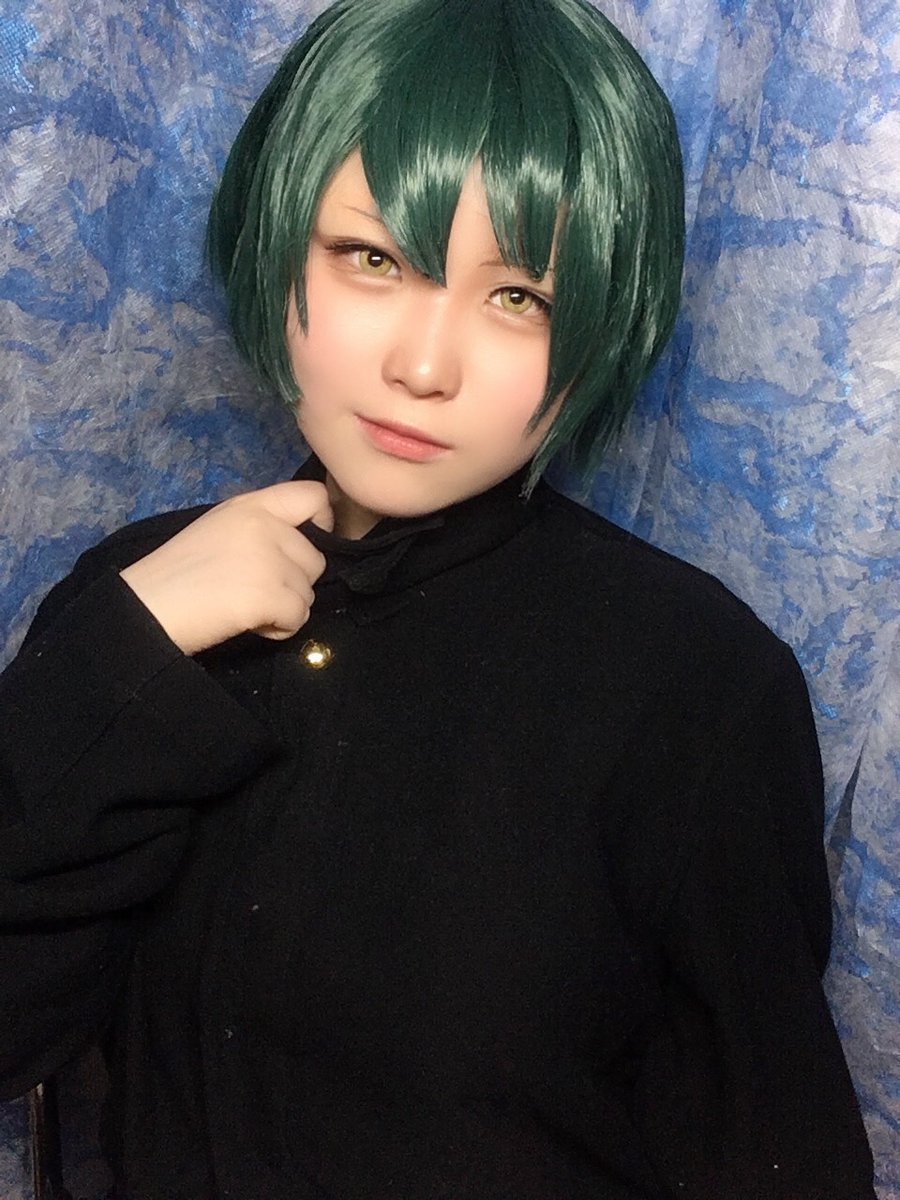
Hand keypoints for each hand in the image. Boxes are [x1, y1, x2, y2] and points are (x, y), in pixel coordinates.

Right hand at [119, 481, 332, 654]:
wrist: (144, 609)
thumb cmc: (174, 575)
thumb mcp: (218, 530)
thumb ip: (259, 529)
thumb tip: (295, 549)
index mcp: (250, 505)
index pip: (313, 496)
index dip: (321, 523)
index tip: (305, 545)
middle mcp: (265, 526)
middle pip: (315, 558)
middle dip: (293, 581)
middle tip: (253, 591)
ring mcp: (270, 560)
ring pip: (308, 592)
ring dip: (284, 607)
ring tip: (244, 607)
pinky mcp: (270, 595)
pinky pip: (299, 618)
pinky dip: (278, 629)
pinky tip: (248, 624)